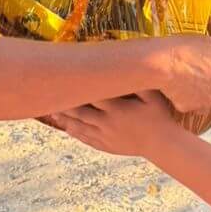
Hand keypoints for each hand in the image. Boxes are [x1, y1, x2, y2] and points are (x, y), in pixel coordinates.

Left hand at [46, 93, 175, 157]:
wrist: (162, 145)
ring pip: (80, 127)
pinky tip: (67, 129)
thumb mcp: (153, 96)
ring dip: (66, 120)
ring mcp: (105, 136)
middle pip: (80, 112)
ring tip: (52, 114)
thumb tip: (133, 65)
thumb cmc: (159, 117)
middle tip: (49, 98)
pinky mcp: (107, 145)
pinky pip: (87, 139)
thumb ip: (141, 82)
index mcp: (117, 108)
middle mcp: (107, 122)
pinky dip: (76, 134)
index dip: (76, 89)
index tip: (64, 82)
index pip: (91, 96)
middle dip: (65, 105)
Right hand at [155, 34, 210, 118]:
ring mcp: (205, 100)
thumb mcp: (205, 42)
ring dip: (200, 102)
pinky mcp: (189, 107)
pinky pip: (188, 108)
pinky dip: (183, 103)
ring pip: (206, 107)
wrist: (164, 63)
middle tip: (206, 89)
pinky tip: (175, 92)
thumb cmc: (184, 48)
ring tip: (188, 91)